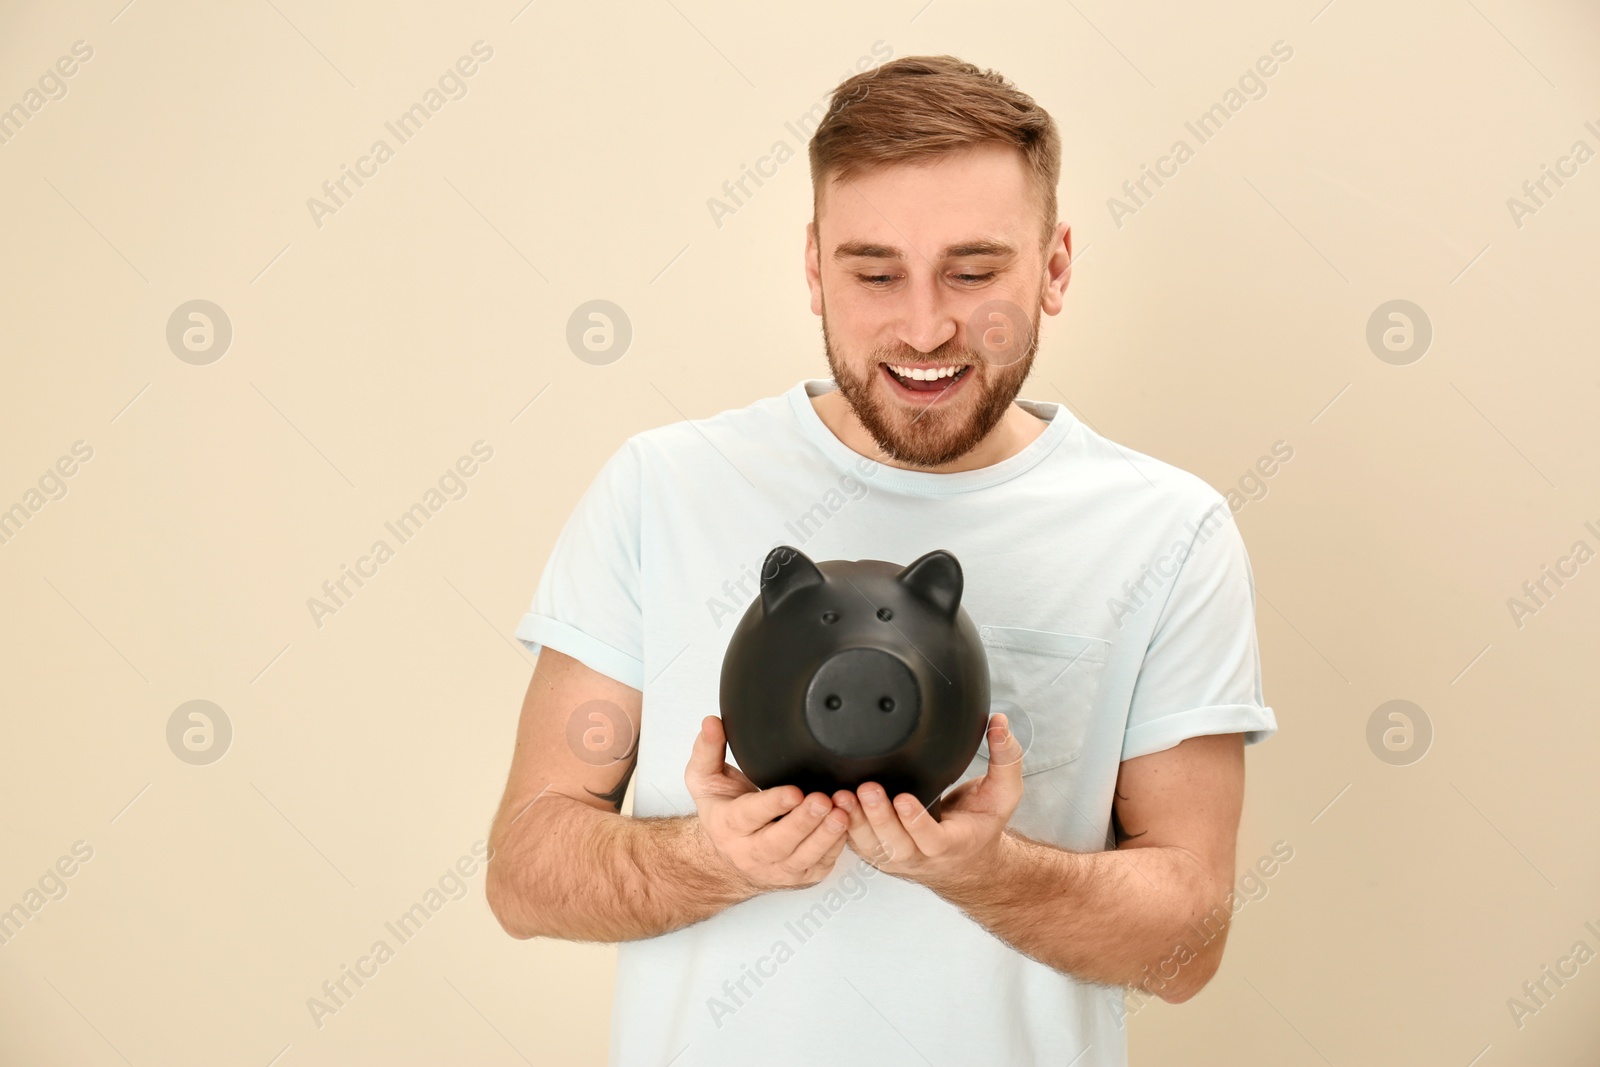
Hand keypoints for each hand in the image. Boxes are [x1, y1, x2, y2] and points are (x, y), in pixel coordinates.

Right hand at [685, 715, 849, 892]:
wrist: (725, 860)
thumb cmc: (722, 815)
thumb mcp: (705, 780)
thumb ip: (707, 750)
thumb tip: (712, 723)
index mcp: (729, 826)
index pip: (750, 816)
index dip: (774, 804)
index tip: (794, 791)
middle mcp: (751, 852)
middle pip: (779, 842)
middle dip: (804, 822)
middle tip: (823, 801)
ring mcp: (778, 868)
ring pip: (804, 857)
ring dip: (825, 836)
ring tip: (841, 813)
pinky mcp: (800, 876)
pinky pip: (821, 864)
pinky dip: (837, 846)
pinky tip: (847, 825)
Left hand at [836, 713, 1023, 894]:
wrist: (967, 861)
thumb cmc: (982, 824)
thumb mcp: (1004, 794)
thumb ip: (1006, 758)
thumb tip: (999, 722)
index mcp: (952, 844)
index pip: (932, 839)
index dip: (916, 822)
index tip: (905, 798)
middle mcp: (921, 857)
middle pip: (895, 843)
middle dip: (879, 817)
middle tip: (867, 788)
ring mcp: (897, 859)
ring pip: (871, 846)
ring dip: (856, 821)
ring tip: (844, 795)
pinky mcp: (878, 853)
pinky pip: (857, 844)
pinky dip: (844, 827)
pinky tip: (834, 805)